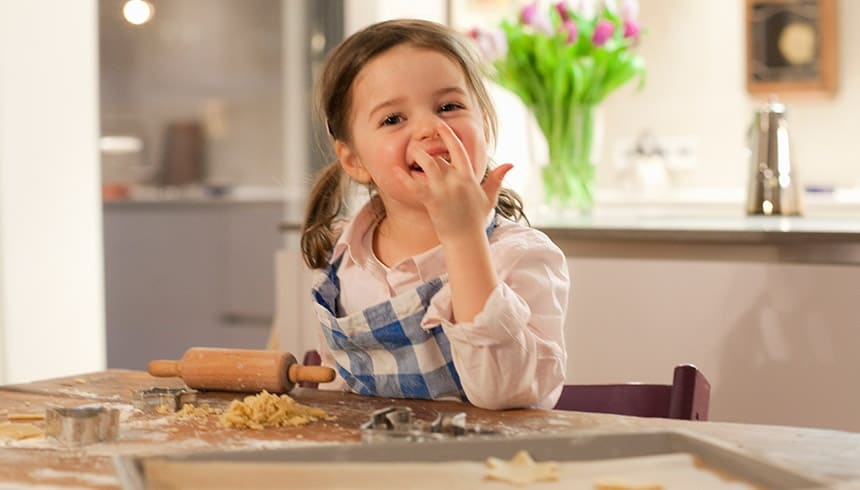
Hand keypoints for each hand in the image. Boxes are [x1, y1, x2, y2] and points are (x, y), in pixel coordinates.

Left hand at [396, 122, 512, 242]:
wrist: (466, 240)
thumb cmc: (476, 219)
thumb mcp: (489, 197)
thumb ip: (497, 178)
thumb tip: (510, 164)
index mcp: (468, 176)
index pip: (458, 149)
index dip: (447, 134)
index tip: (439, 124)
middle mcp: (456, 180)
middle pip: (438, 155)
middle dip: (427, 146)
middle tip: (417, 141)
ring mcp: (443, 190)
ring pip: (427, 164)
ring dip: (417, 155)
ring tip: (410, 151)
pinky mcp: (432, 201)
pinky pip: (414, 186)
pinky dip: (403, 177)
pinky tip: (394, 170)